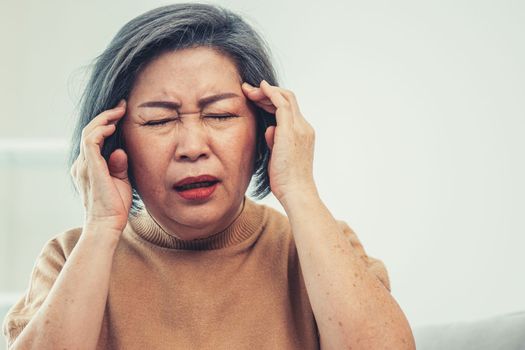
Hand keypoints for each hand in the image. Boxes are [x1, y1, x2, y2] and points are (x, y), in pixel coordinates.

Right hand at [70, 100, 131, 234]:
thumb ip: (119, 166)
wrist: (107, 224)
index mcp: (87, 167)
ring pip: (89, 132)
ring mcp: (83, 165)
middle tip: (121, 106)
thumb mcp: (120, 182)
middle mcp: (81, 164)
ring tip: (119, 111)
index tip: (121, 114)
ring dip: (104, 119)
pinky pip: (91, 141)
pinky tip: (113, 126)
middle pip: (89, 131)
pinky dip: (101, 130)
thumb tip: (119, 151)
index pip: (93, 139)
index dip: (105, 124)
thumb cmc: (115, 207)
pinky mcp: (90, 167)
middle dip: (106, 116)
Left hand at [242, 80, 316, 204]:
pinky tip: (258, 90)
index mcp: (303, 133)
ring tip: (248, 90)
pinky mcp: (290, 131)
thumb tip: (268, 129)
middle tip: (248, 90)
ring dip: (265, 91)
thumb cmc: (287, 180)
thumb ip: (275, 141)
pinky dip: (270, 94)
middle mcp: (304, 127)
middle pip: (288, 98)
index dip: (272, 99)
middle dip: (267, 91)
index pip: (289, 108)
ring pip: (285, 98)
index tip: (256, 98)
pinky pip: (281, 104)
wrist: (296, 192)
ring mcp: (299, 128)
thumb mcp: (278, 157)